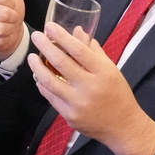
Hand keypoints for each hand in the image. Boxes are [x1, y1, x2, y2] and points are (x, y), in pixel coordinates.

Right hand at [0, 0, 26, 57]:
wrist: (6, 32)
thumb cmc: (7, 10)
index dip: (12, 2)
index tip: (10, 4)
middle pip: (3, 13)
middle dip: (12, 17)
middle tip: (8, 17)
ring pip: (0, 28)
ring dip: (8, 29)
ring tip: (5, 25)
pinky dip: (3, 39)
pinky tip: (0, 35)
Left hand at [28, 25, 154, 154]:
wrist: (123, 127)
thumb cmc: (117, 94)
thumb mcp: (110, 69)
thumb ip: (93, 50)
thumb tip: (76, 30)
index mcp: (103, 72)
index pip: (79, 50)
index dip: (62, 37)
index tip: (49, 27)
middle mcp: (90, 87)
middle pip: (61, 63)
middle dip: (45, 47)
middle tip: (36, 36)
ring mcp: (78, 103)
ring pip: (50, 81)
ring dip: (37, 67)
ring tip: (32, 57)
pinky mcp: (69, 116)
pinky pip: (50, 97)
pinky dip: (42, 85)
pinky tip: (39, 77)